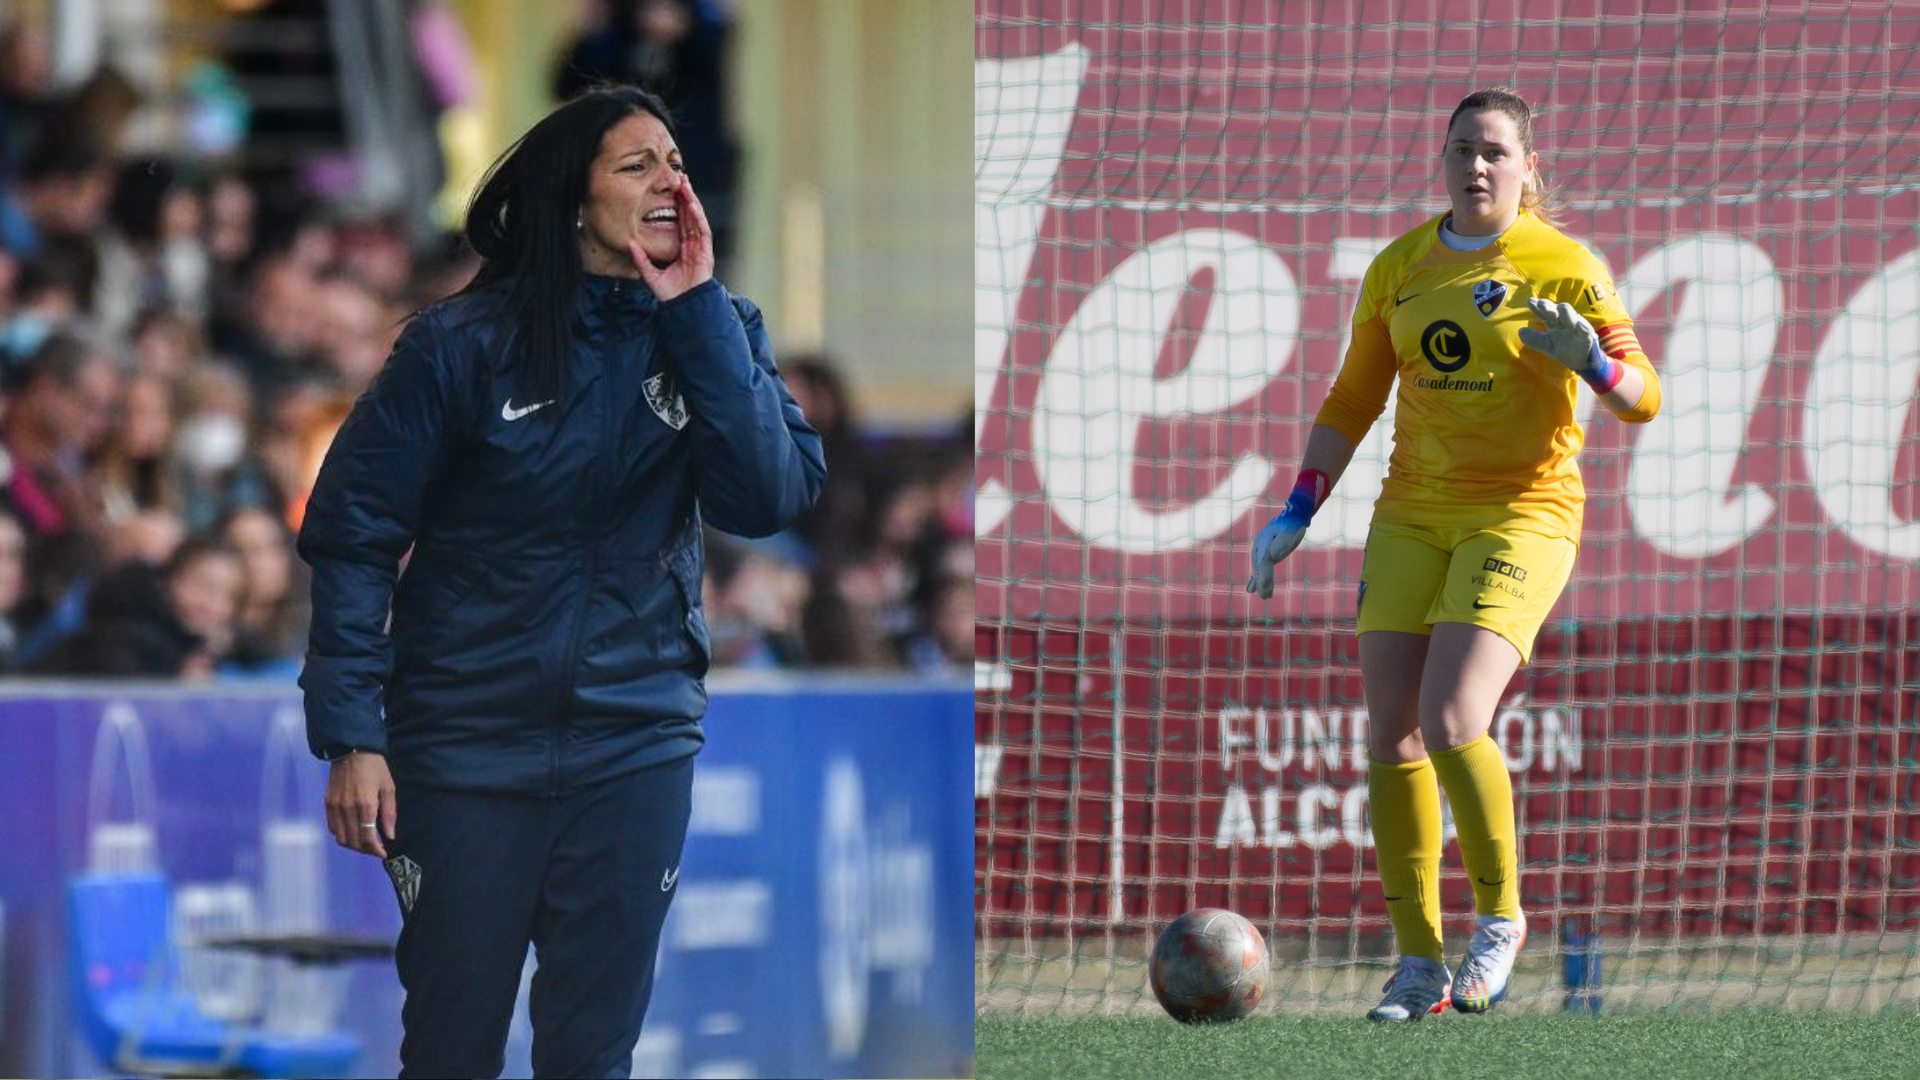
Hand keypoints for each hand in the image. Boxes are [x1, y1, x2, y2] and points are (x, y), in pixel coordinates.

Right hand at [326, 751, 395, 857]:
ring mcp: (335, 806)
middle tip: (376, 849)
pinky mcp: (328, 803)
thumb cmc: (375, 768)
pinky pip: (332, 827)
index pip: (367, 837)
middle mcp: (347, 808)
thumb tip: (390, 836)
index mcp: (365, 804)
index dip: (375, 850)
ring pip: (341, 838)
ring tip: (365, 843)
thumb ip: (389, 813)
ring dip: (353, 845)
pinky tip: (352, 832)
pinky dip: (342, 835)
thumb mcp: (388, 787)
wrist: (351, 750)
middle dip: (366, 850)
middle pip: (353, 841)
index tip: (383, 853)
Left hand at [630, 173, 715, 302]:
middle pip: (691, 216)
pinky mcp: (706, 253)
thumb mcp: (651, 274)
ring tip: (686, 185)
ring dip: (693, 202)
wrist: (683, 308)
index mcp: (683, 248)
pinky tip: (693, 205)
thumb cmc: (671, 295)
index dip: (678, 205)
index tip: (672, 189)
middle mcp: (693, 245)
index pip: (681, 221)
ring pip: (697, 219)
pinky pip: (703, 232)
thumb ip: (641, 260)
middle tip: (680, 177)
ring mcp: (701, 249)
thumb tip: (629, 244)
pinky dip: (698, 218)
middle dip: (686, 197)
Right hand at [1246, 503, 1310, 599]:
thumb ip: (1283, 541)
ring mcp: (1261, 551)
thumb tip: (1273, 554)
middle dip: (1262, 581)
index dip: (1264, 573)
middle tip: (1266, 596)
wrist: (1292, 517)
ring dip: (1261, 583)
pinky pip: (1259, 569)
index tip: (1266, 585)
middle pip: (1260, 566)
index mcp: (1265, 540)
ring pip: (1259, 569)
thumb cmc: (1292, 523)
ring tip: (1266, 597)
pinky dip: (1256, 579)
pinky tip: (1251, 590)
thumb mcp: (1290, 530)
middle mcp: (1259, 546)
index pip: (1264, 560)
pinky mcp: (1265, 555)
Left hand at [1519, 297, 1602, 373]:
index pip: (1545, 312)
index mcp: (1555, 323)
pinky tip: (1578, 325)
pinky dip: (1582, 327)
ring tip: (1557, 311)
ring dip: (1565, 313)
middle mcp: (1565, 322)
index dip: (1538, 307)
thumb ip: (1535, 339)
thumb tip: (1520, 331)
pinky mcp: (1587, 337)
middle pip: (1558, 310)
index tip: (1529, 302)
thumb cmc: (1564, 349)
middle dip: (1549, 306)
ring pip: (1572, 316)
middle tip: (1541, 305)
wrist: (1581, 363)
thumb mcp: (1547, 345)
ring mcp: (1577, 328)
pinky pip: (1585, 331)